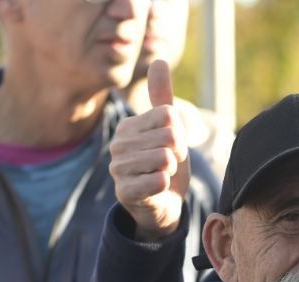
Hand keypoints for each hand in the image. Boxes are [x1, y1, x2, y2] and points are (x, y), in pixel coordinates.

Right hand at [108, 59, 191, 241]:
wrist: (161, 205)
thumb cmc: (164, 165)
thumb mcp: (169, 129)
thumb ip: (163, 97)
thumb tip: (159, 60)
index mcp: (128, 126)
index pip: (169, 116)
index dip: (180, 134)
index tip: (172, 147)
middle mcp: (118, 144)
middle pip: (169, 137)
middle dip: (178, 154)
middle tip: (168, 166)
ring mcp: (118, 169)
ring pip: (164, 158)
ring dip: (171, 171)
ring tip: (162, 176)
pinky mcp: (124, 192)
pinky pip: (158, 180)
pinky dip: (165, 185)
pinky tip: (157, 189)